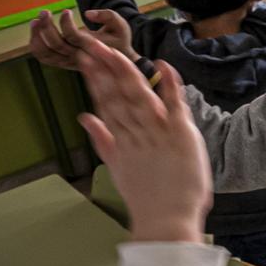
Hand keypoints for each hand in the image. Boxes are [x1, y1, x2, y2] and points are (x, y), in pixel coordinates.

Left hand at [31, 7, 137, 68]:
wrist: (119, 62)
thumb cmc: (118, 40)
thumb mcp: (120, 25)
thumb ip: (108, 15)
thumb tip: (88, 14)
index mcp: (93, 47)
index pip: (73, 36)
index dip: (66, 23)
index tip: (67, 11)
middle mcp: (79, 56)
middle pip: (56, 44)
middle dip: (46, 26)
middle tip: (45, 12)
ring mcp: (69, 62)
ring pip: (45, 53)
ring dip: (36, 37)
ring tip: (36, 21)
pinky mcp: (62, 63)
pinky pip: (43, 57)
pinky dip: (36, 45)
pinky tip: (36, 31)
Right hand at [75, 42, 210, 243]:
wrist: (167, 220)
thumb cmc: (147, 196)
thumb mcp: (118, 167)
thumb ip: (102, 139)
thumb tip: (85, 117)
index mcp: (120, 140)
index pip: (104, 103)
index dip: (95, 80)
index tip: (85, 60)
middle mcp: (135, 134)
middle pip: (117, 96)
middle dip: (104, 69)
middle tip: (91, 45)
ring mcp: (157, 133)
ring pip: (138, 97)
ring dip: (126, 72)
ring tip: (113, 51)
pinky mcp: (181, 135)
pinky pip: (175, 104)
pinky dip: (170, 85)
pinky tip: (164, 65)